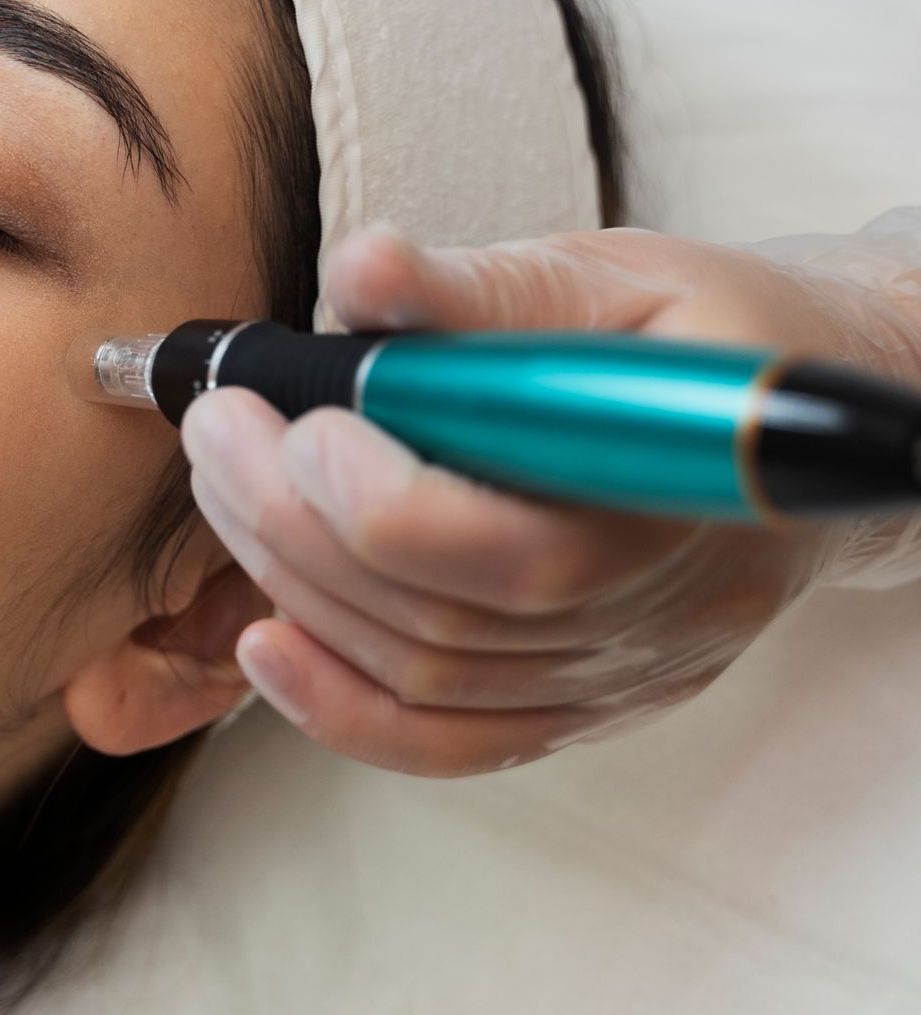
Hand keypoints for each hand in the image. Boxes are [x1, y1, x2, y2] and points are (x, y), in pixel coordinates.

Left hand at [183, 217, 920, 776]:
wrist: (796, 418)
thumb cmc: (714, 333)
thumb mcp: (617, 278)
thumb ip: (482, 288)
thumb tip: (359, 271)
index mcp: (687, 497)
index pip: (522, 556)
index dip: (385, 505)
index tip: (299, 421)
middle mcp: (661, 614)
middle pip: (447, 621)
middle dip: (297, 526)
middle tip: (218, 433)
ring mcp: (621, 674)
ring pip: (429, 680)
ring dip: (296, 587)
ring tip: (227, 483)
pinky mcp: (581, 703)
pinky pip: (451, 743)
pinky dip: (339, 706)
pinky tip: (264, 639)